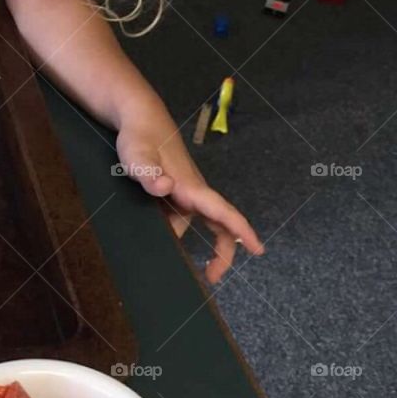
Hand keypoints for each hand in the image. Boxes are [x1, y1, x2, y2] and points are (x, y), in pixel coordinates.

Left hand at [115, 119, 263, 284]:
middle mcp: (193, 193)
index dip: (243, 231)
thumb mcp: (138, 156)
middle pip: (218, 224)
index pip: (223, 212)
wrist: (138, 119)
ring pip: (192, 223)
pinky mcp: (172, 193)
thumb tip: (165, 186)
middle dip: (221, 252)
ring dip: (182, 241)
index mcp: (191, 188)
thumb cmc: (140, 137)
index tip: (259, 250)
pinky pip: (177, 216)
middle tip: (211, 278)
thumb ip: (149, 173)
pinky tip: (152, 235)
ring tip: (162, 258)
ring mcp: (183, 193)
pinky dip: (170, 229)